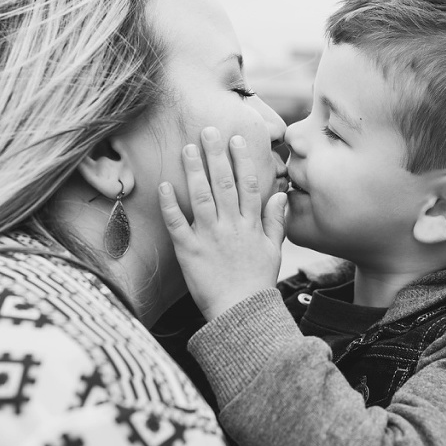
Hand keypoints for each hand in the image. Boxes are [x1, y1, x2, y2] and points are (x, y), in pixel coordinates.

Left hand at [158, 127, 286, 320]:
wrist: (241, 314)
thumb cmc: (256, 283)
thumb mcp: (273, 251)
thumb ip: (275, 221)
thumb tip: (280, 194)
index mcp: (251, 225)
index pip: (248, 185)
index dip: (242, 160)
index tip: (236, 139)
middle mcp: (230, 226)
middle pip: (224, 184)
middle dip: (216, 155)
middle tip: (208, 130)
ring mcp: (209, 237)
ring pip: (202, 197)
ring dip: (194, 170)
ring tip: (188, 148)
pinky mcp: (189, 251)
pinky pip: (177, 224)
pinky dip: (170, 205)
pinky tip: (164, 185)